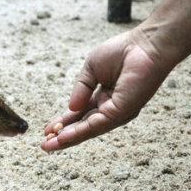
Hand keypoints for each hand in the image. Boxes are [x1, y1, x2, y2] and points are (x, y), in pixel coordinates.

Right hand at [42, 29, 172, 151]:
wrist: (146, 45)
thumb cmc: (123, 51)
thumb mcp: (91, 69)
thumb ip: (80, 89)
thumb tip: (70, 108)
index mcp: (103, 97)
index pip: (80, 114)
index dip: (63, 122)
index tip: (47, 130)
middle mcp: (110, 108)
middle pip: (83, 126)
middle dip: (63, 136)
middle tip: (45, 145)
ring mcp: (117, 112)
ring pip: (88, 130)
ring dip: (68, 139)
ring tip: (50, 145)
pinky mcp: (122, 112)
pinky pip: (97, 125)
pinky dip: (79, 132)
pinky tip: (65, 137)